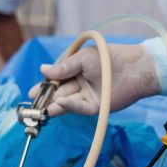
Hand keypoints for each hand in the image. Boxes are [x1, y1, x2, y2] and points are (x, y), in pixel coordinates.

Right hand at [29, 44, 160, 115]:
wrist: (134, 67)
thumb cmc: (109, 57)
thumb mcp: (82, 59)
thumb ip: (63, 68)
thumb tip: (42, 69)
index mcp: (76, 72)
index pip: (56, 81)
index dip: (44, 87)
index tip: (32, 93)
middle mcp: (80, 86)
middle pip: (59, 94)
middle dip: (45, 99)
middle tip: (32, 104)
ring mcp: (87, 97)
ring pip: (66, 103)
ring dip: (53, 106)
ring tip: (40, 109)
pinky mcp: (95, 107)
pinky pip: (79, 108)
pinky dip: (69, 106)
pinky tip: (59, 103)